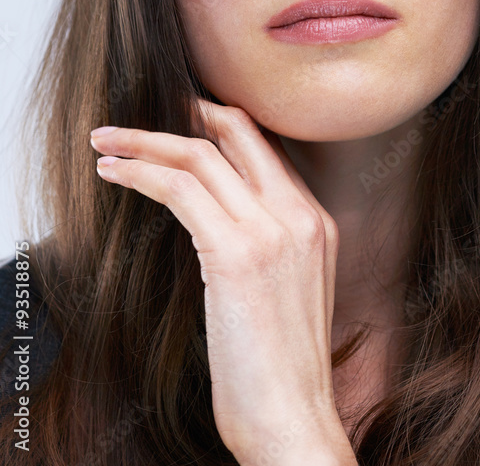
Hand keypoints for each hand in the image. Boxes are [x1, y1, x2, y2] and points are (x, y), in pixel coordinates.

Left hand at [90, 99, 349, 463]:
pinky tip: (115, 174)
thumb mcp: (288, 293)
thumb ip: (267, 247)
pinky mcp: (238, 253)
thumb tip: (214, 223)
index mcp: (317, 223)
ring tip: (107, 143)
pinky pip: (181, 190)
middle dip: (185, 113)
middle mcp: (301, 215)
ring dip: (145, 142)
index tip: (183, 123)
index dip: (219, 126)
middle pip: (238, 134)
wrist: (294, 421)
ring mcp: (274, 230)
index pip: (265, 149)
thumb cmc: (281, 372)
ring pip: (201, 156)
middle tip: (140, 120)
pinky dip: (141, 173)